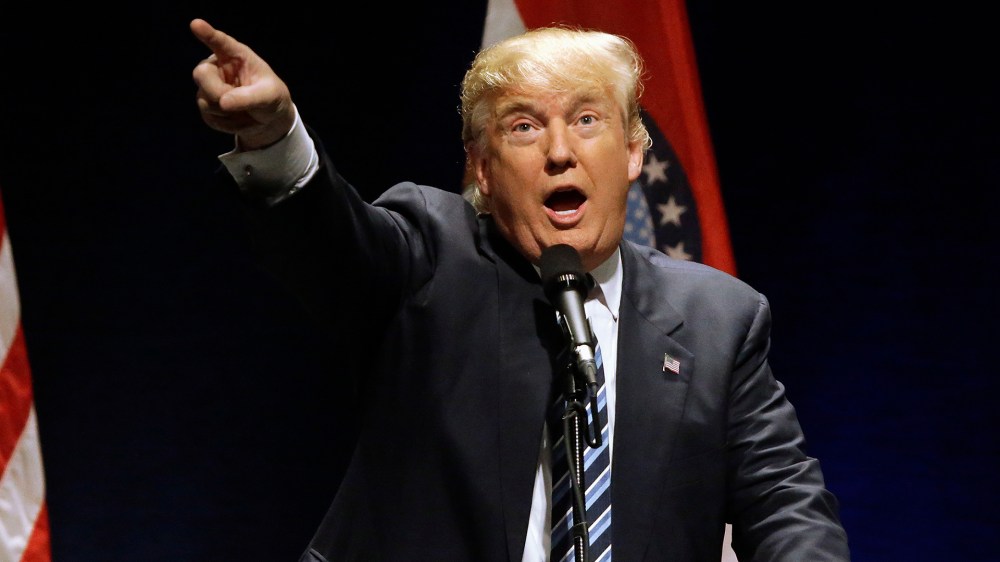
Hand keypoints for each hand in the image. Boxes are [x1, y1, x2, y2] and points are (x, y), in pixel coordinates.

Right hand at [190, 18, 295, 149]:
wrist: (268, 119)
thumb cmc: (271, 98)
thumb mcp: (269, 96)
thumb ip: (248, 97)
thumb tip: (223, 103)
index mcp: (236, 55)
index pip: (220, 42)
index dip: (207, 33)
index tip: (196, 24)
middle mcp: (217, 66)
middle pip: (201, 74)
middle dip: (217, 92)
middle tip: (234, 103)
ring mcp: (208, 86)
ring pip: (204, 100)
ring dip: (228, 113)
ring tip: (246, 111)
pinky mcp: (206, 104)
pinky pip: (209, 117)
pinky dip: (227, 124)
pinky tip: (239, 119)